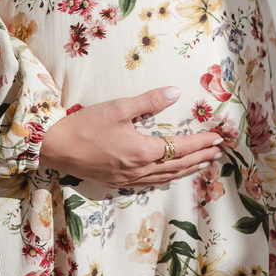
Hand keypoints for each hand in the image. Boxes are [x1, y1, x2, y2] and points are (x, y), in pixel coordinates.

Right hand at [39, 86, 223, 188]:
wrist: (56, 148)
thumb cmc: (86, 125)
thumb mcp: (118, 107)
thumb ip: (149, 101)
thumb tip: (176, 92)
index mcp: (143, 151)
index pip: (181, 147)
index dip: (201, 142)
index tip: (218, 137)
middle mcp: (140, 170)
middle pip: (179, 165)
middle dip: (200, 157)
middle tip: (218, 152)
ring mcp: (129, 179)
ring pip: (167, 177)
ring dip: (187, 170)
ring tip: (203, 164)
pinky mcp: (119, 182)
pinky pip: (152, 183)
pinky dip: (168, 178)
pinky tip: (170, 175)